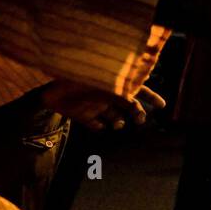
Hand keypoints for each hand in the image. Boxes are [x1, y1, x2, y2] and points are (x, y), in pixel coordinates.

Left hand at [38, 80, 165, 131]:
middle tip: (141, 120)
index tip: (162, 105)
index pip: (135, 88)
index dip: (150, 96)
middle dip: (138, 113)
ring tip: (118, 124)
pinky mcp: (83, 116)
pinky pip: (96, 125)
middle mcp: (107, 95)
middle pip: (128, 105)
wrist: (48, 93)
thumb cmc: (77, 82)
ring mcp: (96, 106)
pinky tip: (100, 126)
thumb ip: (118, 90)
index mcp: (112, 84)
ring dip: (119, 121)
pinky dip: (99, 127)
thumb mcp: (102, 85)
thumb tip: (137, 90)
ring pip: (114, 117)